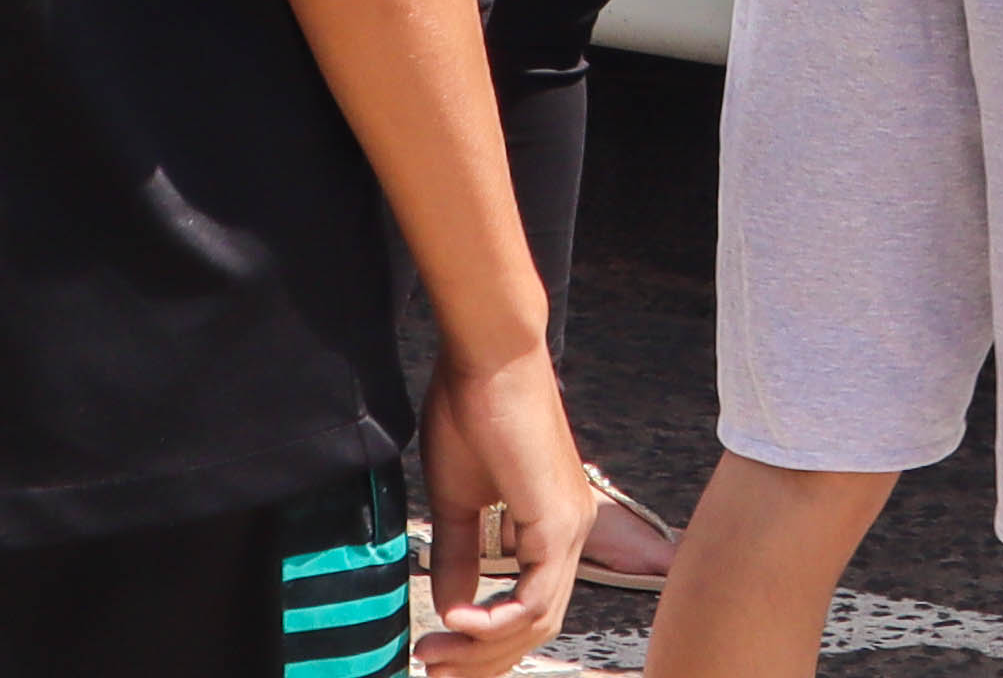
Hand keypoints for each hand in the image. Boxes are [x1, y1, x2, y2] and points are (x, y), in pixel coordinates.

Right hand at [415, 340, 591, 677]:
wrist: (488, 355)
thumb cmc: (471, 410)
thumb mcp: (459, 500)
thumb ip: (461, 556)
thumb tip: (450, 609)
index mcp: (552, 523)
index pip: (529, 606)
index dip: (484, 641)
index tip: (436, 651)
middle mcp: (571, 530)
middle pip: (536, 625)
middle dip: (482, 658)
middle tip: (431, 667)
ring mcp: (570, 525)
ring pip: (537, 619)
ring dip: (483, 646)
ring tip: (435, 652)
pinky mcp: (557, 518)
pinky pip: (535, 596)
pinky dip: (495, 621)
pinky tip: (457, 620)